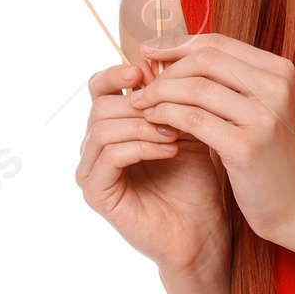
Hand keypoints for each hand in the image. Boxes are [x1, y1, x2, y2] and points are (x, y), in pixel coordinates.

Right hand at [75, 60, 229, 285]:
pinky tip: (170, 150)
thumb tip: (158, 58)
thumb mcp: (186, 129)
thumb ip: (170, 98)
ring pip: (102, 125)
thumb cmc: (195, 185)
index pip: (99, 86)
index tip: (152, 70)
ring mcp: (91, 171)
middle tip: (176, 107)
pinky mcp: (97, 194)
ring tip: (177, 132)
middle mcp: (95, 148)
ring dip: (143, 123)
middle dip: (140, 101)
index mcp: (111, 128)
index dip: (121, 72)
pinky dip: (141, 146)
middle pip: (99, 102)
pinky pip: (110, 155)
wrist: (202, 234)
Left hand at [130, 32, 294, 248]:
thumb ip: (230, 82)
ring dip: (160, 93)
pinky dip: (167, 116)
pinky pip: (193, 119)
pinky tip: (153, 122)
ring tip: (140, 103)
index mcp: (279, 71)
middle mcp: (275, 87)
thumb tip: (175, 56)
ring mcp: (263, 117)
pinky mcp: (246, 147)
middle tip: (140, 84)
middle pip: (205, 60)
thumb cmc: (273, 157)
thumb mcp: (260, 109)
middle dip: (166, 70)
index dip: (177, 43)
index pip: (217, 43)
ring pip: (195, 87)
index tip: (149, 51)